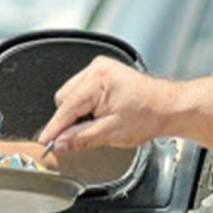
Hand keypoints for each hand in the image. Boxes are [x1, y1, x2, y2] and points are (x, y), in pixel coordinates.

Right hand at [38, 56, 167, 153]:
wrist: (168, 106)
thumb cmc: (149, 115)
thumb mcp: (112, 133)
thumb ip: (81, 138)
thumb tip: (60, 143)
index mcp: (99, 80)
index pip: (67, 108)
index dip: (55, 128)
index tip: (44, 141)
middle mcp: (96, 69)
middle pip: (64, 99)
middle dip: (70, 118)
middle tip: (85, 131)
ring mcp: (98, 68)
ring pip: (69, 94)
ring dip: (76, 111)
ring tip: (99, 119)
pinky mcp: (101, 72)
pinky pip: (79, 89)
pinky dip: (83, 104)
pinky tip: (99, 111)